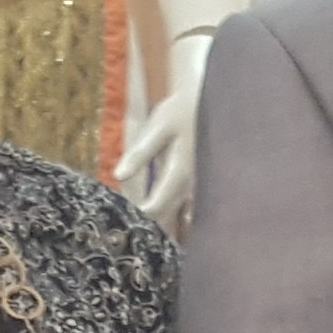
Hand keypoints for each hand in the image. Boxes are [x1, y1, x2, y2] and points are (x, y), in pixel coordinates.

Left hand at [116, 35, 213, 223]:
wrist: (213, 98)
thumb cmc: (182, 109)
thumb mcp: (159, 125)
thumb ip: (140, 152)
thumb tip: (119, 176)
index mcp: (180, 172)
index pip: (156, 206)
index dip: (140, 217)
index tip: (123, 223)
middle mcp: (193, 185)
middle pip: (169, 214)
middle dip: (150, 225)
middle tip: (130, 235)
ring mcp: (202, 185)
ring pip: (183, 214)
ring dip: (166, 221)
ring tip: (148, 233)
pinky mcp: (207, 182)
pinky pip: (195, 207)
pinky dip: (183, 214)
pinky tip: (178, 221)